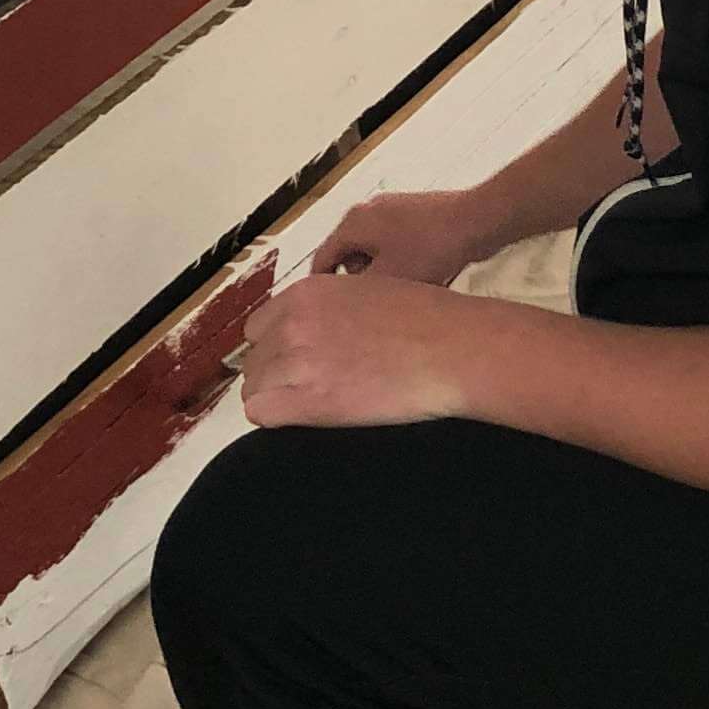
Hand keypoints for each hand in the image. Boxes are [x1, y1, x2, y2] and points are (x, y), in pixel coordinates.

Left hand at [238, 272, 475, 428]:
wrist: (454, 348)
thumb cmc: (427, 319)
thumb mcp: (367, 290)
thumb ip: (330, 307)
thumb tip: (320, 329)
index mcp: (307, 293)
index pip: (258, 328)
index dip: (276, 348)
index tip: (296, 362)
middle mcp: (294, 323)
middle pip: (254, 360)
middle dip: (275, 375)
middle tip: (309, 388)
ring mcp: (299, 361)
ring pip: (254, 388)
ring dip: (277, 398)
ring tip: (311, 404)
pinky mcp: (311, 400)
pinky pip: (261, 413)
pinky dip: (276, 418)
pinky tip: (303, 417)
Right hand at [311, 186, 492, 286]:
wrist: (476, 221)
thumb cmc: (432, 247)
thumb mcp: (387, 278)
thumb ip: (356, 291)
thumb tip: (342, 301)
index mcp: (353, 223)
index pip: (323, 258)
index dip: (323, 287)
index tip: (327, 308)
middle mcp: (368, 210)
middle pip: (348, 253)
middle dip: (358, 279)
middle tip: (374, 301)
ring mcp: (392, 209)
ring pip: (373, 250)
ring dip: (381, 271)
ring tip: (401, 288)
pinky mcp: (414, 214)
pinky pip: (394, 242)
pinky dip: (399, 261)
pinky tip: (419, 276)